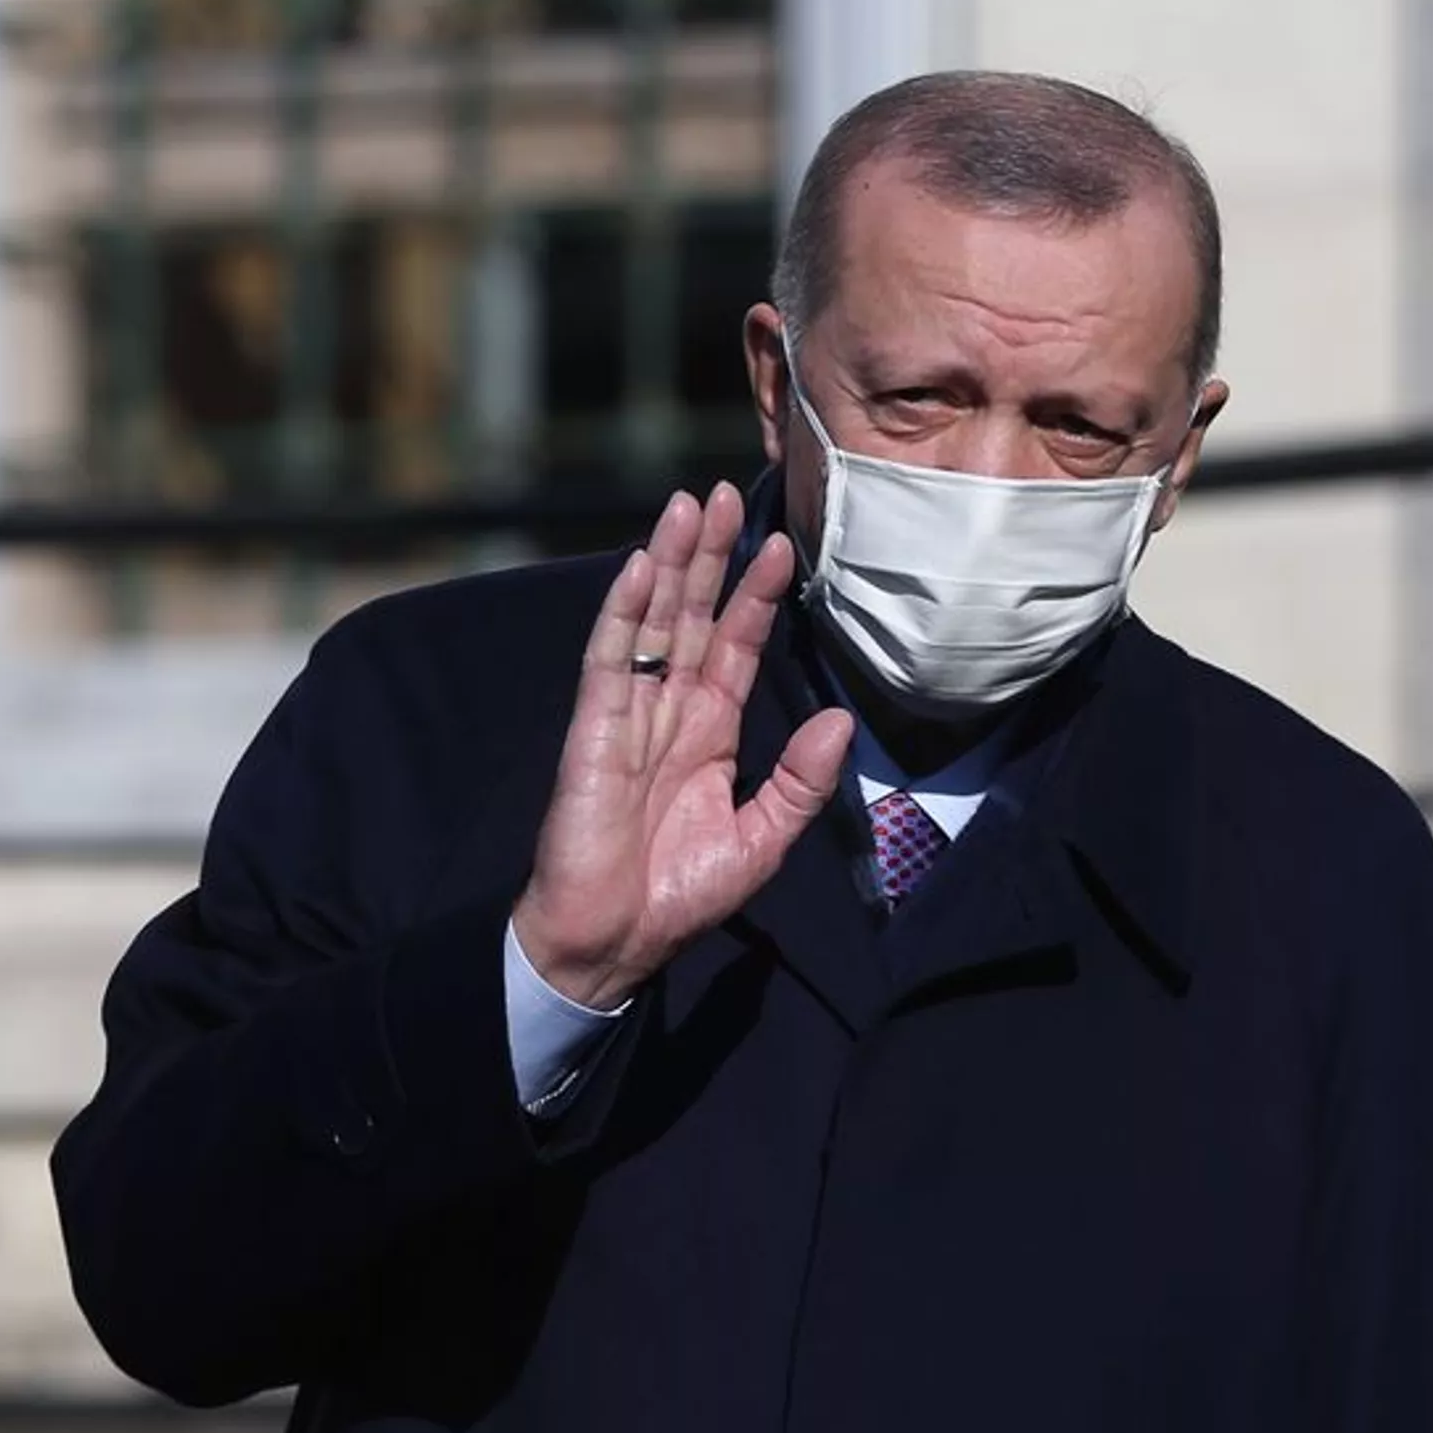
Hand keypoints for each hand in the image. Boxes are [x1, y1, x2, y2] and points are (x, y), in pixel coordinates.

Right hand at [512, 483, 852, 1009]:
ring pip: (651, 621)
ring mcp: (629, 714)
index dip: (754, 597)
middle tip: (725, 493)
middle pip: (692, 615)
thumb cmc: (678, 895)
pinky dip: (624, 610)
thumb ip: (800, 782)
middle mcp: (670, 711)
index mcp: (711, 733)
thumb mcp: (762, 840)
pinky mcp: (594, 729)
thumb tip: (839, 722)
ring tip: (687, 505)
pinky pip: (609, 658)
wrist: (613, 939)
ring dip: (669, 562)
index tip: (781, 547)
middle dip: (710, 556)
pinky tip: (642, 566)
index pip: (735, 647)